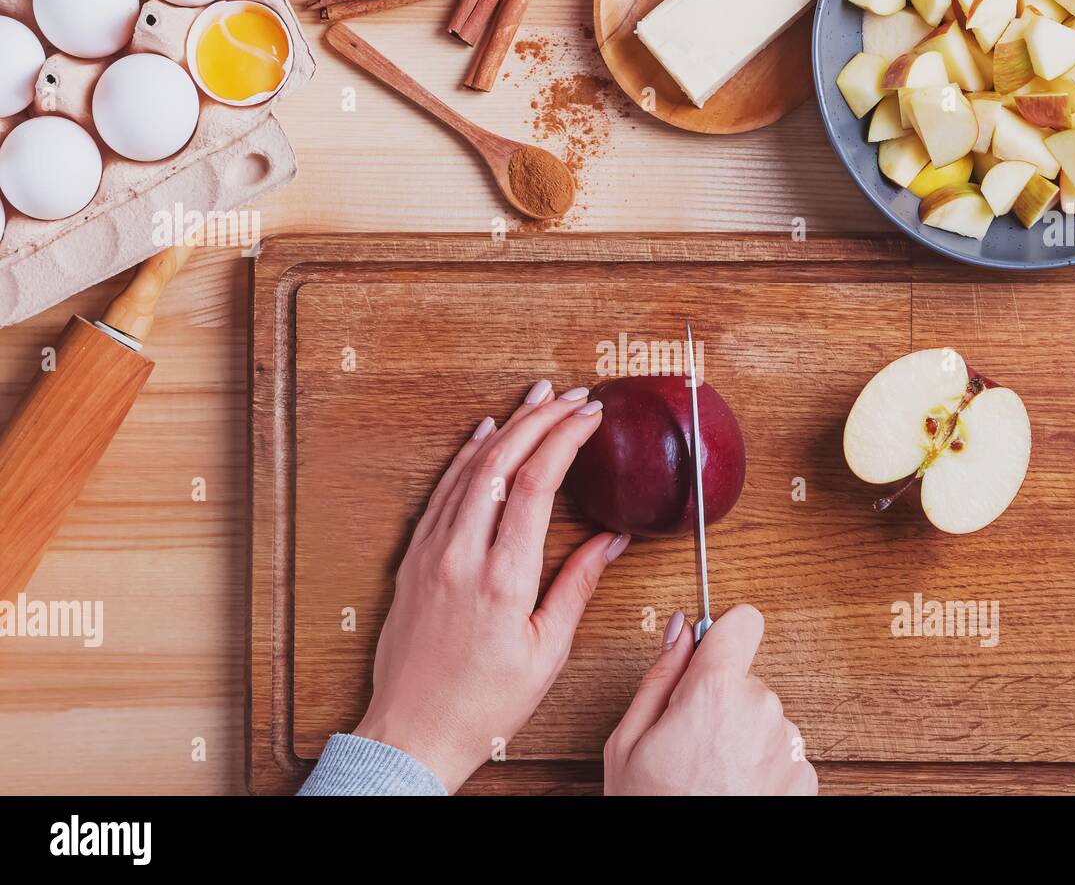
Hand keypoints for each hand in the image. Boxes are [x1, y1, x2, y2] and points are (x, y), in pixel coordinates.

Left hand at [354, 380, 629, 792]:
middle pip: (501, 462)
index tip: (589, 416)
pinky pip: (442, 492)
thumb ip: (578, 586)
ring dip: (506, 427)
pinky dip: (466, 456)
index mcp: (503, 579)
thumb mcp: (547, 652)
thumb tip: (610, 540)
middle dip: (540, 419)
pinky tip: (484, 434)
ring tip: (536, 399)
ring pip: (469, 469)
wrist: (412, 731)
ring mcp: (431, 553)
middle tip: (572, 396)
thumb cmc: (483, 703)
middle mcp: (462, 556)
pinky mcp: (412, 559)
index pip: (536, 484)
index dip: (564, 439)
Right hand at [603, 604, 816, 795]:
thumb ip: (661, 676)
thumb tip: (680, 629)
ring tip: (710, 774)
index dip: (722, 634)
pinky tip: (732, 790)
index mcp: (715, 691)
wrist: (688, 877)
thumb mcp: (629, 740)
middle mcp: (762, 710)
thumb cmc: (649, 807)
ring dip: (742, 735)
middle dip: (721, 699)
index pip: (741, 621)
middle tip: (689, 741)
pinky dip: (760, 765)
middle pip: (746, 677)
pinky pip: (781, 750)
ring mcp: (789, 745)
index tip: (709, 652)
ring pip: (764, 716)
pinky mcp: (805, 777)